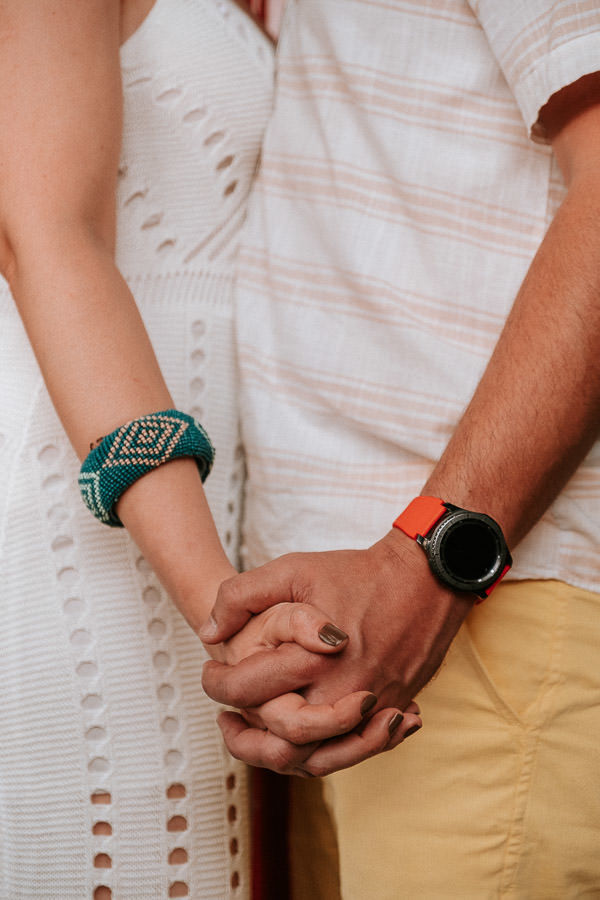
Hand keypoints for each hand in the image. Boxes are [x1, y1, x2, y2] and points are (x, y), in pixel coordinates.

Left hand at [200, 529, 465, 772]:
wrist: (425, 578)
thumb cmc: (356, 573)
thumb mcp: (292, 570)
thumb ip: (241, 596)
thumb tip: (207, 633)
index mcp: (312, 660)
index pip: (248, 692)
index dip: (217, 685)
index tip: (209, 674)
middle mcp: (343, 694)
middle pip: (280, 743)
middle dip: (243, 737)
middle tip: (225, 716)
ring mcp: (372, 708)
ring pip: (318, 760)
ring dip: (279, 758)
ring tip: (254, 739)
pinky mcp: (391, 710)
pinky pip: (352, 752)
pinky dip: (322, 755)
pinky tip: (301, 740)